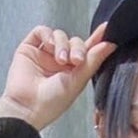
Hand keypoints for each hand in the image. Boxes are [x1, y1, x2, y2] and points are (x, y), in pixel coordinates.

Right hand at [0, 22, 116, 132]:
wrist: (27, 108)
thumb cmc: (50, 103)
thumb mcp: (77, 82)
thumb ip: (93, 61)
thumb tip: (110, 44)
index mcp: (73, 72)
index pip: (87, 51)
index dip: (97, 40)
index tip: (107, 30)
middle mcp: (59, 62)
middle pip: (75, 41)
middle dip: (77, 48)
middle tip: (76, 60)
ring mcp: (45, 54)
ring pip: (60, 35)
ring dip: (62, 44)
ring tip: (59, 59)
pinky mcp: (30, 48)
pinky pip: (42, 31)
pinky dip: (48, 35)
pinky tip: (50, 45)